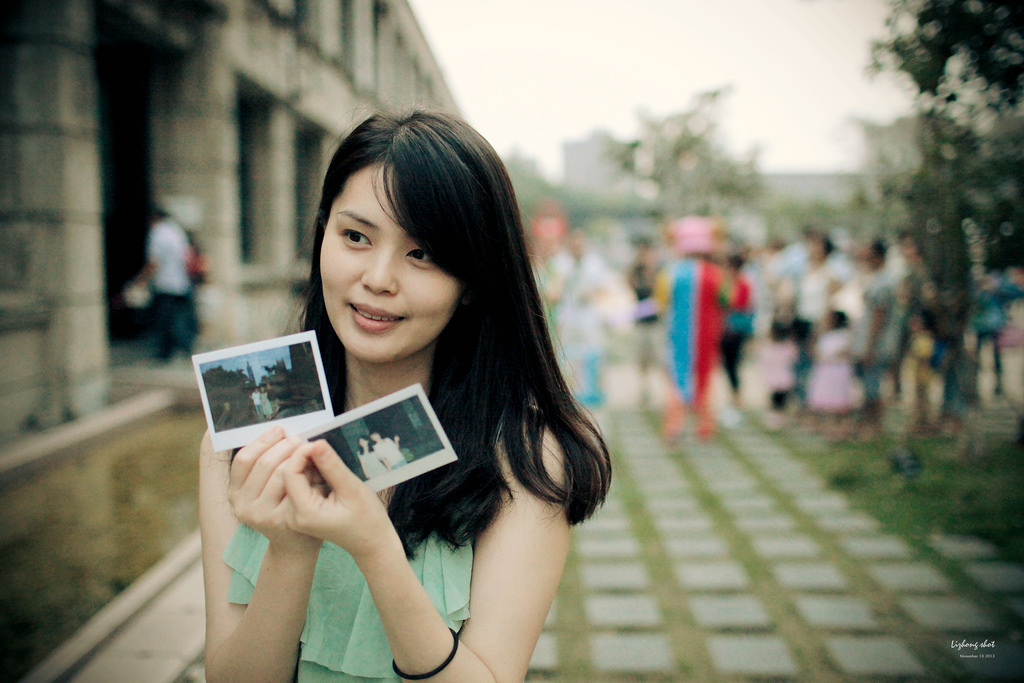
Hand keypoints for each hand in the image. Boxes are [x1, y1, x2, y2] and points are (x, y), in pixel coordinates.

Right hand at [229, 427, 320, 555]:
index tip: (280, 430)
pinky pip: (297, 486)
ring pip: (282, 472)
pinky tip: (316, 470)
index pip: (244, 459)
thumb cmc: (283, 506)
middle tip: (300, 438)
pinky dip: (308, 474)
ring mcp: (261, 515)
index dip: (262, 440)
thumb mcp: (266, 487)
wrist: (296, 543)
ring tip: (309, 453)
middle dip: (285, 445)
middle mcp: (243, 506)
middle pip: (264, 463)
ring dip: (298, 458)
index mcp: (234, 493)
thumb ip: (265, 464)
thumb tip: (275, 430)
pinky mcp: (282, 520)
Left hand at [282, 440, 400, 563]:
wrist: (371, 543)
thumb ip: (332, 466)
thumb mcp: (352, 489)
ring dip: (307, 465)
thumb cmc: (367, 520)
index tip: (320, 443)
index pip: (290, 474)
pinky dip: (311, 473)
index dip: (301, 454)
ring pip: (292, 478)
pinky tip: (326, 472)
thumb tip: (316, 442)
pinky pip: (300, 485)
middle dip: (302, 458)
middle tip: (324, 448)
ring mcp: (296, 514)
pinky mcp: (302, 510)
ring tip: (328, 461)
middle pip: (287, 476)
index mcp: (304, 512)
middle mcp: (294, 515)